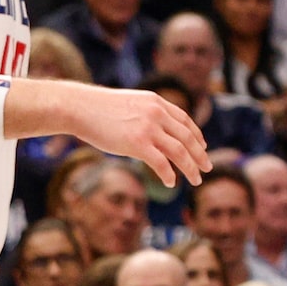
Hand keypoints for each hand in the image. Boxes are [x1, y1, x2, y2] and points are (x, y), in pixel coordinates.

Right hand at [68, 86, 209, 186]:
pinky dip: (169, 174)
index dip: (196, 135)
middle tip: (207, 168)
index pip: (185, 120)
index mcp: (157, 102)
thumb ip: (146, 113)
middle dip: (200, 155)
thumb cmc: (99, 108)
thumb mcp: (130, 103)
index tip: (202, 147)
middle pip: (187, 137)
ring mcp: (148, 128)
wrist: (79, 107)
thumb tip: (155, 131)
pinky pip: (161, 163)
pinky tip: (171, 183)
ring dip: (191, 167)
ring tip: (197, 180)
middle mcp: (157, 113)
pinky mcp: (137, 144)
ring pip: (179, 151)